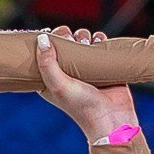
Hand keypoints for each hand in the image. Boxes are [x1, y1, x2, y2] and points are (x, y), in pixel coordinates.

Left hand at [36, 25, 142, 146]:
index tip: (51, 34)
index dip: (46, 41)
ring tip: (87, 42)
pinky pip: (100, 47)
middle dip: (68, 36)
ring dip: (84, 36)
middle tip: (73, 41)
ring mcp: (86, 70)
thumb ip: (47, 63)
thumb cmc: (83, 108)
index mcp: (51, 79)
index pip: (44, 53)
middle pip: (64, 44)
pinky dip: (100, 40)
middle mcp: (67, 74)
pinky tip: (99, 41)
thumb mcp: (59, 85)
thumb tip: (42, 39)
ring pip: (82, 43)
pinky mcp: (103, 67)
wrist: (112, 119)